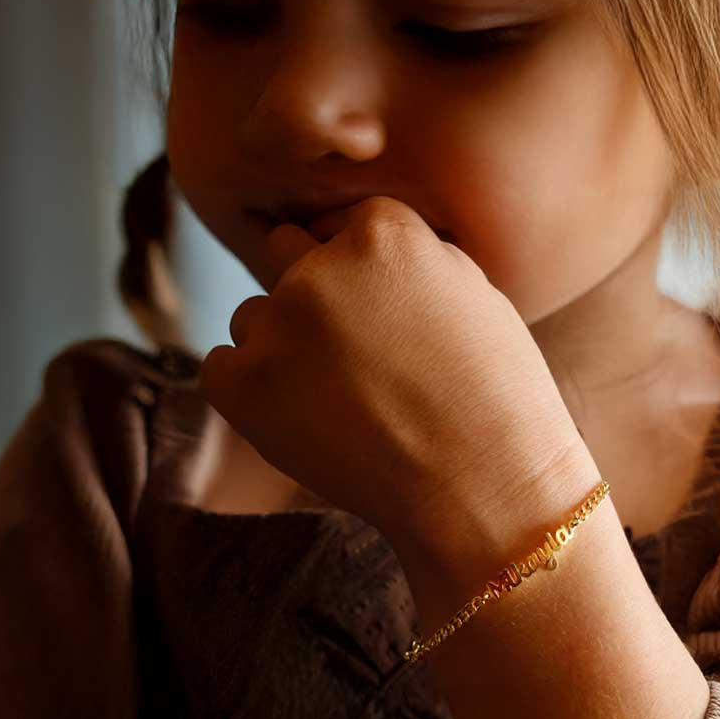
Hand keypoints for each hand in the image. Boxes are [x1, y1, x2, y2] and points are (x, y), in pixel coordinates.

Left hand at [197, 197, 583, 551]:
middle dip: (316, 297)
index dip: (364, 273)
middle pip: (288, 258)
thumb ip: (417, 259)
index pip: (343, 226)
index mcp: (383, 233)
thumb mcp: (477, 299)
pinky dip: (249, 393)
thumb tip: (364, 244)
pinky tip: (300, 422)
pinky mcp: (241, 384)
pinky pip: (221, 369)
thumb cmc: (498, 403)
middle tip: (357, 360)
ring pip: (253, 317)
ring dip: (281, 347)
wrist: (483, 491)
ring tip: (338, 403)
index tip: (385, 318)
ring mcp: (276, 325)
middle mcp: (320, 267)